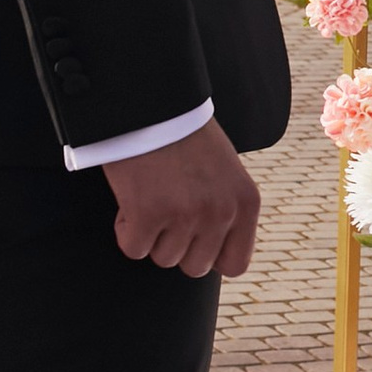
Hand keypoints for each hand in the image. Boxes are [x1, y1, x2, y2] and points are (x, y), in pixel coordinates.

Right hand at [105, 121, 261, 277]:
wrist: (152, 105)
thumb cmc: (185, 136)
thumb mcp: (225, 172)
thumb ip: (226, 210)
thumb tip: (214, 254)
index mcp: (246, 202)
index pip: (235, 264)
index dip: (209, 257)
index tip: (194, 241)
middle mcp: (221, 212)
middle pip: (195, 267)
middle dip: (176, 245)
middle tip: (166, 211)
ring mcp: (186, 215)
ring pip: (162, 258)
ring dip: (151, 234)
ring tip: (151, 195)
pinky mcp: (148, 214)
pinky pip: (133, 248)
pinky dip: (126, 228)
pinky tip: (132, 199)